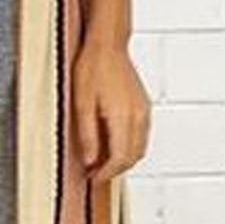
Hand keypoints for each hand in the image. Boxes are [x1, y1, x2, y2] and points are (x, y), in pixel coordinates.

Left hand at [71, 40, 151, 183]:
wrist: (108, 46)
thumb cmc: (93, 68)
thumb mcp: (81, 104)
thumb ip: (87, 135)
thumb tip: (90, 159)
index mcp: (123, 117)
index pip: (120, 158)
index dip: (106, 173)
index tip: (93, 177)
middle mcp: (138, 116)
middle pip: (133, 157)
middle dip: (115, 170)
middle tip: (95, 173)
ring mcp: (143, 111)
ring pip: (139, 148)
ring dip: (123, 160)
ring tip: (102, 161)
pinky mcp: (143, 106)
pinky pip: (141, 136)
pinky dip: (129, 147)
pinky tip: (112, 144)